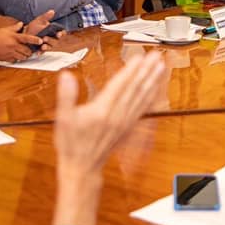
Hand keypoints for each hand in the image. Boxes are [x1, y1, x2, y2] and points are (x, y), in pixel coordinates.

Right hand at [0, 21, 42, 61]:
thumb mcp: (4, 30)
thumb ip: (14, 28)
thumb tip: (21, 24)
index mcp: (13, 37)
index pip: (27, 38)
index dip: (35, 40)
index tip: (41, 41)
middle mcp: (13, 45)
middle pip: (27, 50)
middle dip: (30, 51)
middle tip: (31, 49)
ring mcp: (10, 53)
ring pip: (22, 57)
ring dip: (25, 56)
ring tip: (25, 53)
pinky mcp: (6, 59)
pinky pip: (15, 60)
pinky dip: (17, 59)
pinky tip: (16, 56)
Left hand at [25, 10, 62, 52]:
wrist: (25, 34)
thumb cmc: (34, 27)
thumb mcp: (39, 20)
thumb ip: (46, 17)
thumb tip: (52, 11)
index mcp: (53, 31)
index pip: (61, 33)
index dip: (61, 34)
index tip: (59, 34)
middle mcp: (52, 38)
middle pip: (55, 41)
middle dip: (51, 40)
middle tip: (46, 38)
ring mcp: (47, 44)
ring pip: (50, 47)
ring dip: (47, 47)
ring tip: (43, 46)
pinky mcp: (42, 49)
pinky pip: (42, 52)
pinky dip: (40, 52)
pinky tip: (38, 53)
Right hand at [54, 52, 167, 176]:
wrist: (82, 168)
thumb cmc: (71, 144)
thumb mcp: (63, 119)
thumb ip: (66, 96)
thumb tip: (66, 76)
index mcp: (102, 111)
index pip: (120, 85)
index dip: (131, 70)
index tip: (140, 56)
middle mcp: (117, 115)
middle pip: (135, 89)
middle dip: (146, 71)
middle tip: (156, 56)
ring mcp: (124, 122)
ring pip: (142, 98)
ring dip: (152, 81)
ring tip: (160, 68)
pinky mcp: (127, 127)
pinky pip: (142, 109)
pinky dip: (149, 97)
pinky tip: (154, 89)